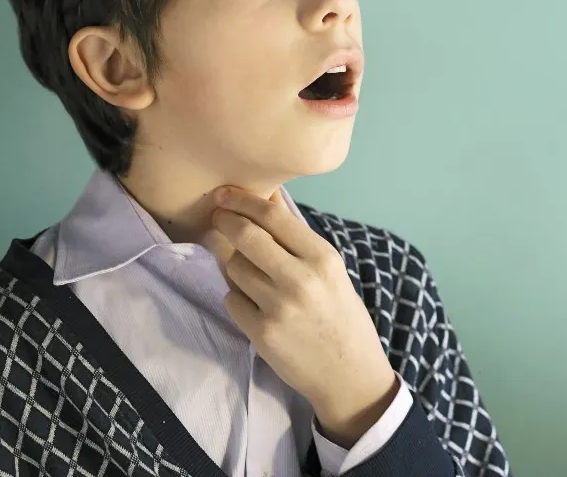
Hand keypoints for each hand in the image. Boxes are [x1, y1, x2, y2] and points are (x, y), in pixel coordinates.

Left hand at [211, 186, 399, 446]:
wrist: (348, 373)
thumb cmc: (340, 315)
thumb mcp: (330, 271)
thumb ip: (297, 237)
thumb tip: (268, 199)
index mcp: (322, 258)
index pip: (273, 217)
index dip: (243, 200)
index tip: (225, 194)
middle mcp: (300, 279)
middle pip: (246, 236)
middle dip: (225, 221)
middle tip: (218, 217)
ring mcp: (279, 307)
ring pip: (233, 268)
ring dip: (235, 265)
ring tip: (253, 276)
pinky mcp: (262, 333)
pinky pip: (232, 299)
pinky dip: (237, 297)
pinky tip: (256, 305)